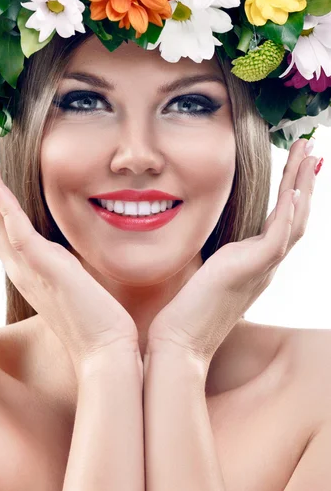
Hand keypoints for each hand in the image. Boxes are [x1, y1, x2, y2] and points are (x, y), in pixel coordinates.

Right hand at [0, 134, 139, 372]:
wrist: (105, 350)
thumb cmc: (92, 316)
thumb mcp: (70, 276)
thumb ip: (59, 258)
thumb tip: (63, 245)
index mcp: (25, 265)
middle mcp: (18, 265)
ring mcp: (28, 268)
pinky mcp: (45, 270)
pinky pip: (17, 234)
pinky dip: (2, 208)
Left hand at [146, 138, 319, 364]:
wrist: (179, 343)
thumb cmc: (188, 311)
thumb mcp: (207, 273)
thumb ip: (219, 256)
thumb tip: (214, 243)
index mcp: (256, 263)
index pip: (283, 220)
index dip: (293, 191)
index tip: (296, 163)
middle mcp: (266, 265)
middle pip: (296, 216)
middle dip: (303, 180)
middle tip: (311, 148)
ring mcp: (261, 269)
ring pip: (294, 222)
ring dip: (302, 186)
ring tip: (308, 155)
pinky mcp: (249, 272)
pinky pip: (277, 238)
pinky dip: (288, 213)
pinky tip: (293, 190)